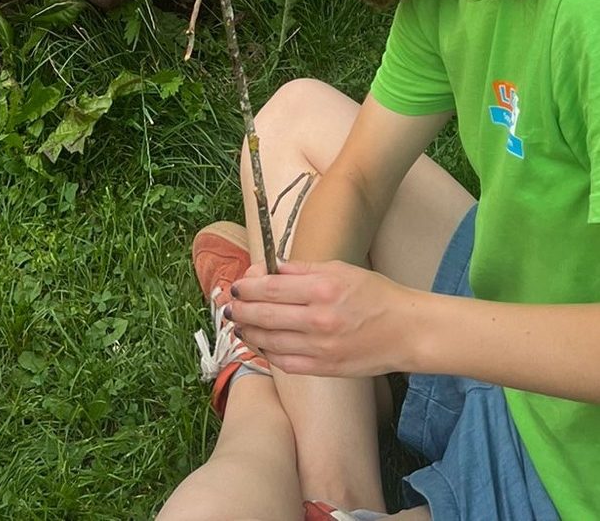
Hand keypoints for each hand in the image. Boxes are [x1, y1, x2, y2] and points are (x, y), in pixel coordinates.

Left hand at [228, 259, 416, 376]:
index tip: (237, 286)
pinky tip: (260, 345)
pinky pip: (286, 363)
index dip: (247, 287)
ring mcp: (322, 347)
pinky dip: (268, 354)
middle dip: (240, 311)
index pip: (270, 288)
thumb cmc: (375, 295)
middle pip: (265, 316)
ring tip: (238, 326)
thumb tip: (269, 267)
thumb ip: (301, 269)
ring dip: (248, 334)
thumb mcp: (339, 269)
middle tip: (229, 307)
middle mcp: (319, 320)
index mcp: (322, 289)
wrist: (407, 331)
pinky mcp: (327, 369)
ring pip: (271, 342)